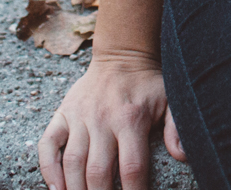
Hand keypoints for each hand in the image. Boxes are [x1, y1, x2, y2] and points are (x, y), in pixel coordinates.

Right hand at [38, 55, 185, 189]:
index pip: (132, 169)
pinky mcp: (62, 115)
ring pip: (72, 164)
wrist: (122, 54)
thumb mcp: (170, 100)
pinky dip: (48, 171)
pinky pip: (47, 146)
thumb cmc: (149, 84)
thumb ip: (176, 128)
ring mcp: (79, 118)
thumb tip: (182, 156)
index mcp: (131, 120)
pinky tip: (56, 189)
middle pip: (98, 172)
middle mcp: (102, 120)